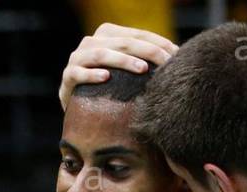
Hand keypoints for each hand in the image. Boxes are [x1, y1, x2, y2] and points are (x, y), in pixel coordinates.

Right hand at [59, 24, 177, 108]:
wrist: (77, 103)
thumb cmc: (109, 84)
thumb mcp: (127, 67)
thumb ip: (143, 57)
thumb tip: (179, 54)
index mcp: (107, 34)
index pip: (137, 34)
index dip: (158, 42)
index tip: (176, 55)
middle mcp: (90, 42)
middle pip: (123, 42)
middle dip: (147, 51)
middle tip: (165, 62)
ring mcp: (77, 58)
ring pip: (101, 53)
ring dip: (124, 60)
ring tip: (142, 69)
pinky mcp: (67, 77)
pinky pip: (79, 73)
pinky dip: (92, 74)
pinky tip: (106, 78)